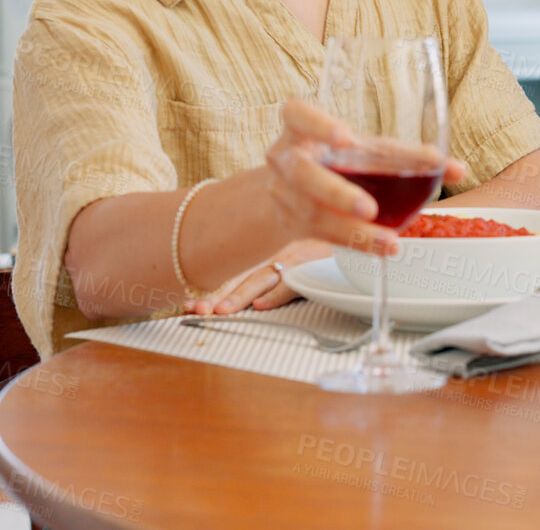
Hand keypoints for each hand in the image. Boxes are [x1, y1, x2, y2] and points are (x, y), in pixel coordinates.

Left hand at [185, 239, 327, 315]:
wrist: (351, 229)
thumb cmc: (318, 246)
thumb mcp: (289, 250)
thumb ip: (267, 268)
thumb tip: (245, 296)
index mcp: (264, 251)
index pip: (231, 271)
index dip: (210, 289)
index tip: (188, 305)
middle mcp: (273, 254)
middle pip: (239, 277)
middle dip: (216, 296)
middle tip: (197, 311)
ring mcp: (292, 260)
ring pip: (259, 279)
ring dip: (239, 296)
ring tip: (221, 311)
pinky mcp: (312, 268)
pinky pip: (292, 282)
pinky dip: (276, 294)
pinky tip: (261, 306)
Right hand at [213, 98, 472, 316]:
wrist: (285, 192)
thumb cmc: (335, 158)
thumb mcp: (362, 149)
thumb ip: (406, 156)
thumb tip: (459, 169)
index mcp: (300, 127)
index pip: (298, 114)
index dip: (319, 125)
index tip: (346, 138)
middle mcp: (287, 158)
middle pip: (305, 174)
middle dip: (337, 192)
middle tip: (368, 208)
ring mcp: (284, 194)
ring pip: (315, 213)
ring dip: (353, 230)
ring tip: (388, 241)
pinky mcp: (293, 223)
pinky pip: (325, 235)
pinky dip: (358, 242)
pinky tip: (384, 248)